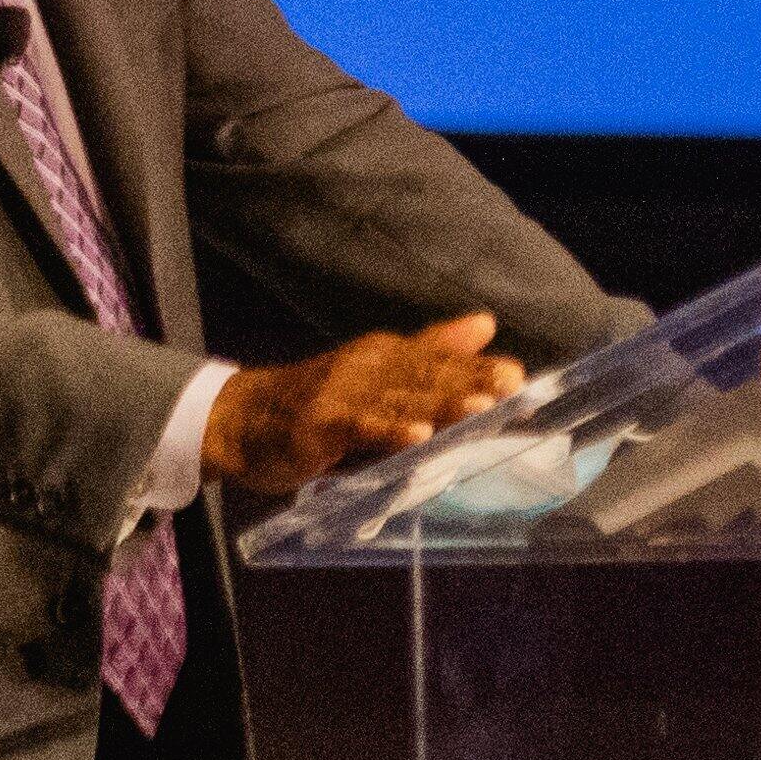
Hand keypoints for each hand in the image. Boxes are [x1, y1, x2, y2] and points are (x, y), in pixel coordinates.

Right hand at [201, 313, 528, 496]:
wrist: (241, 420)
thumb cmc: (318, 404)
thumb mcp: (380, 376)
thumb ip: (432, 352)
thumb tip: (485, 323)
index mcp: (387, 357)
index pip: (440, 361)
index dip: (479, 368)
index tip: (519, 377)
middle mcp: (369, 367)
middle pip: (426, 375)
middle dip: (470, 380)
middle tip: (510, 384)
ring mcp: (343, 393)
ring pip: (400, 399)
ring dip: (440, 402)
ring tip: (480, 407)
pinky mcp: (319, 423)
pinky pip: (360, 427)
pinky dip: (388, 431)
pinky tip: (416, 436)